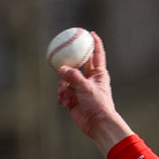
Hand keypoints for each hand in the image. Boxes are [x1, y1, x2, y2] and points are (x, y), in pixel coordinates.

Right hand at [54, 31, 133, 152]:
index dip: (94, 43)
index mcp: (98, 74)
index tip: (90, 33)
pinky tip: (63, 101)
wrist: (97, 125)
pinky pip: (63, 94)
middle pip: (77, 65)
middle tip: (61, 54)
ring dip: (62, 85)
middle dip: (69, 61)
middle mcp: (89, 80)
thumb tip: (60, 69)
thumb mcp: (86, 87)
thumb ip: (73, 77)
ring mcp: (80, 90)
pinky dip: (61, 97)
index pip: (96, 54)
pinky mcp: (73, 101)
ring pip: (66, 80)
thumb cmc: (98, 104)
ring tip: (63, 91)